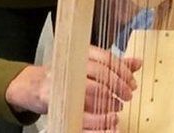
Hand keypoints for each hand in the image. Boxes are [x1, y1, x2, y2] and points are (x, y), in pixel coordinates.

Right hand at [4, 46, 140, 131]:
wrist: (36, 86)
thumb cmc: (67, 77)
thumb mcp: (89, 67)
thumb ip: (113, 66)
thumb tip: (137, 62)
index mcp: (80, 53)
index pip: (106, 57)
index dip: (122, 71)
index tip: (132, 82)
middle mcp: (71, 65)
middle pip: (100, 72)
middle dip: (118, 86)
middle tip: (127, 95)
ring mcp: (62, 81)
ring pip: (91, 91)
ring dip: (109, 102)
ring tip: (117, 107)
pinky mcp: (56, 100)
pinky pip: (80, 112)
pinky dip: (98, 120)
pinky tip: (107, 120)